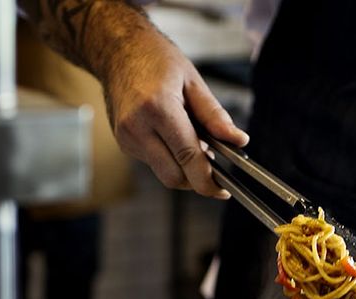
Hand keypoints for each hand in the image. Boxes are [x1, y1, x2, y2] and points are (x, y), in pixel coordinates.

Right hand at [98, 21, 247, 197]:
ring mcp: (126, 138)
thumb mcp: (193, 81)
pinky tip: (175, 138)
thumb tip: (238, 141)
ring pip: (163, 173)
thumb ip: (215, 116)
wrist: (118, 51)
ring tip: (194, 142)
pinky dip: (170, 158)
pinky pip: (153, 163)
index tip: (223, 190)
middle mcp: (137, 127)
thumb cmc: (156, 60)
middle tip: (215, 169)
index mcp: (158, 108)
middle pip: (173, 177)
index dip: (208, 180)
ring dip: (183, 168)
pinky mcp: (124, 143)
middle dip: (196, 180)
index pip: (188, 157)